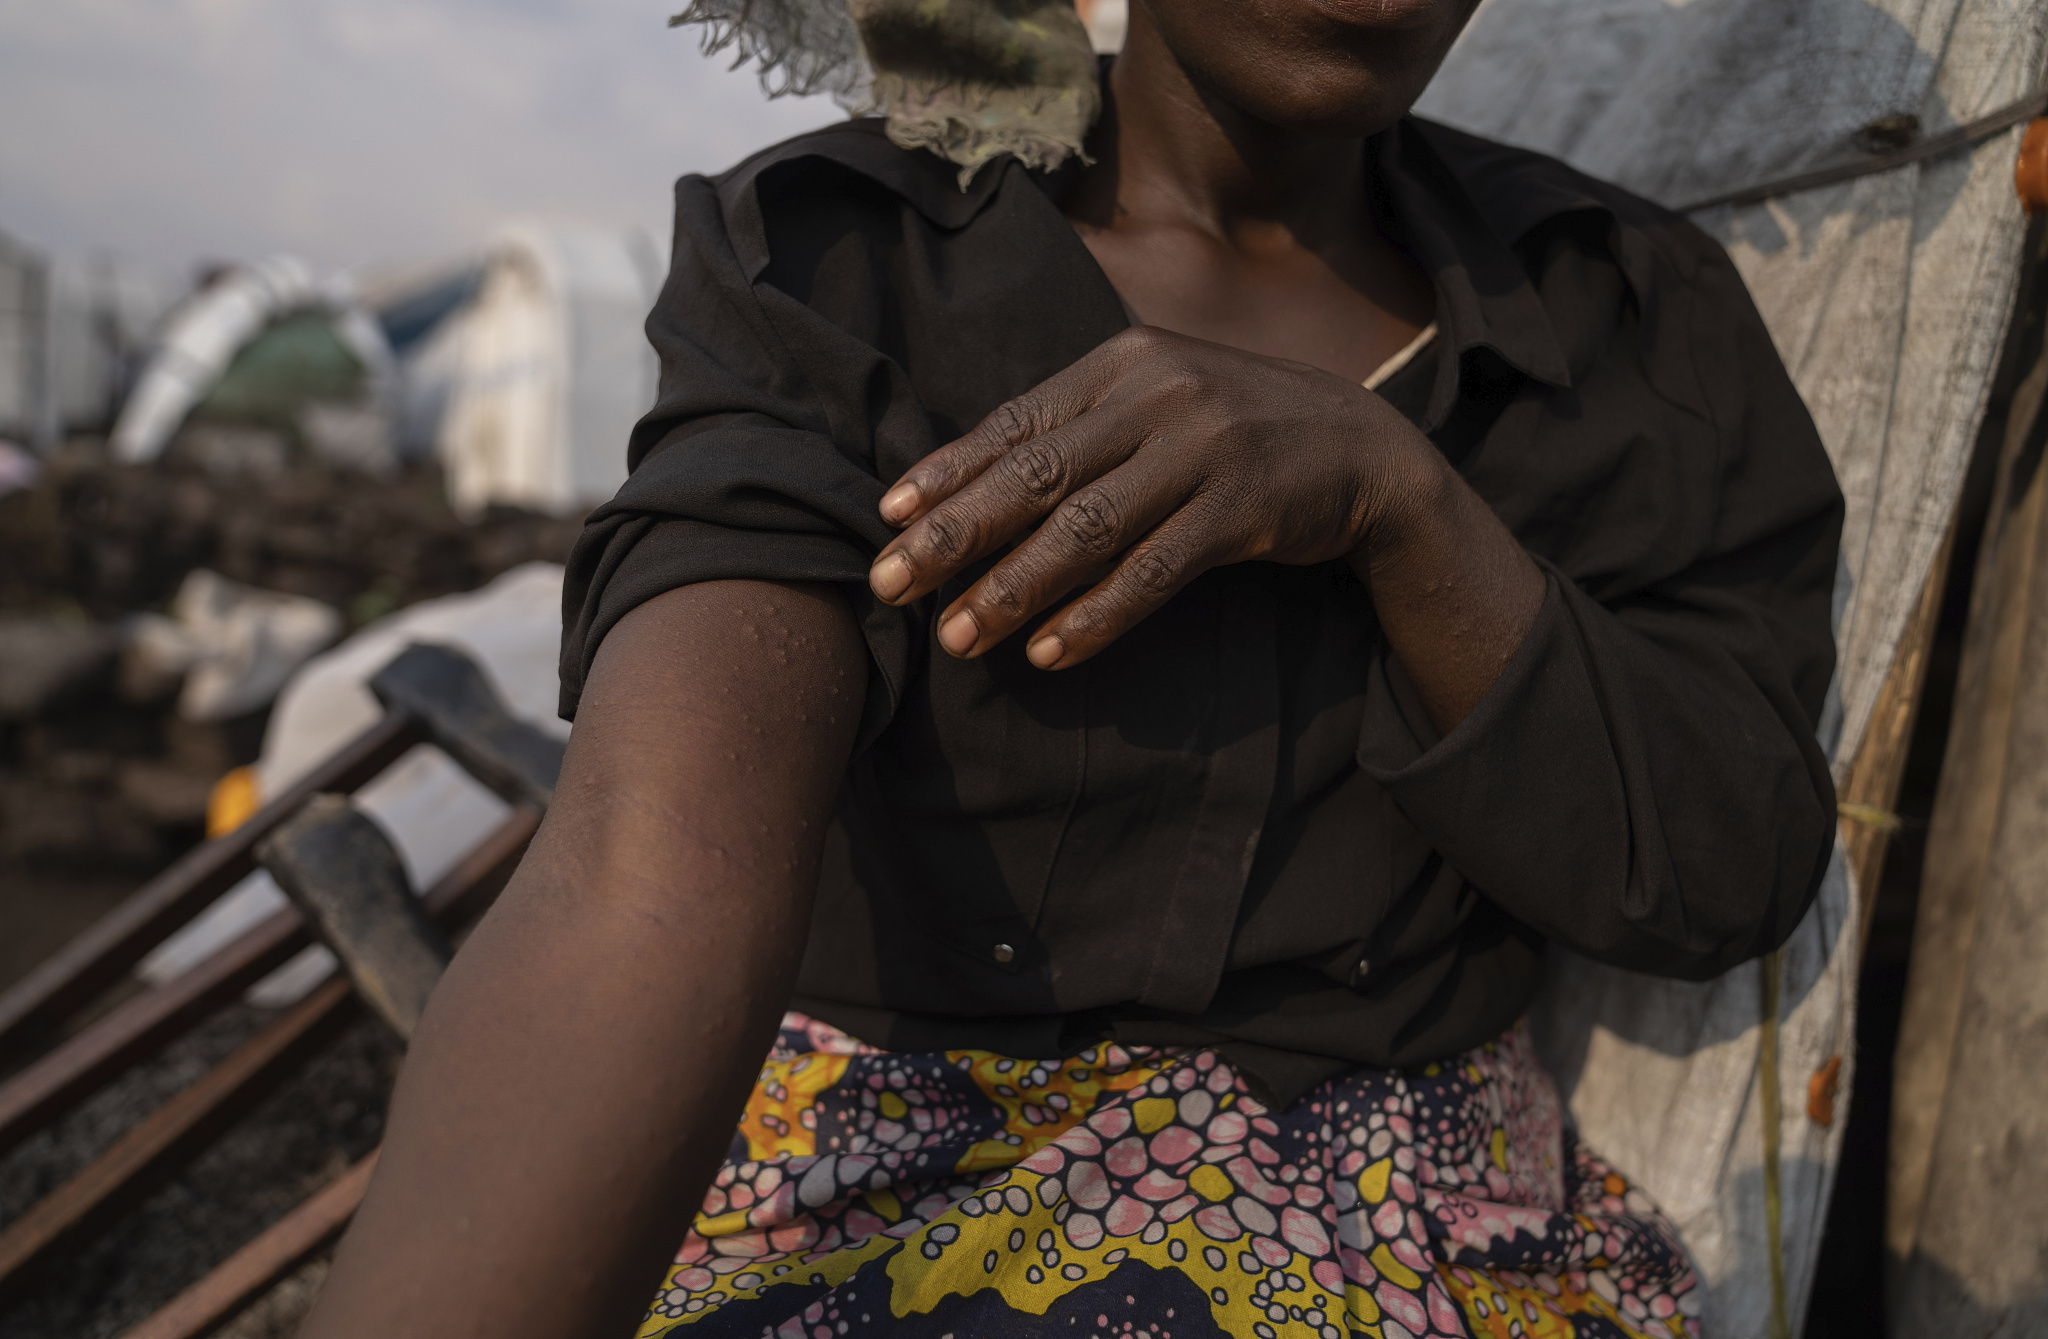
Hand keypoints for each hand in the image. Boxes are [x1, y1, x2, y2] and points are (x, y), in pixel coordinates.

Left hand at [866, 325, 1443, 669]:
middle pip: (1035, 475)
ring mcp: (1203, 450)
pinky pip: (1154, 572)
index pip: (1014, 422)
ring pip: (1086, 528)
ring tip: (959, 637)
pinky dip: (1098, 615)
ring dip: (1014, 589)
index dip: (946, 472)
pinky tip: (1051, 652)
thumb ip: (1081, 428)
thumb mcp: (1158, 403)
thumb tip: (970, 483)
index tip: (886, 518)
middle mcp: (1158, 396)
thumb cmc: (1236, 432)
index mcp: (1122, 364)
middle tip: (890, 585)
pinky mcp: (1244, 510)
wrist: (1365, 450)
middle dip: (954, 535)